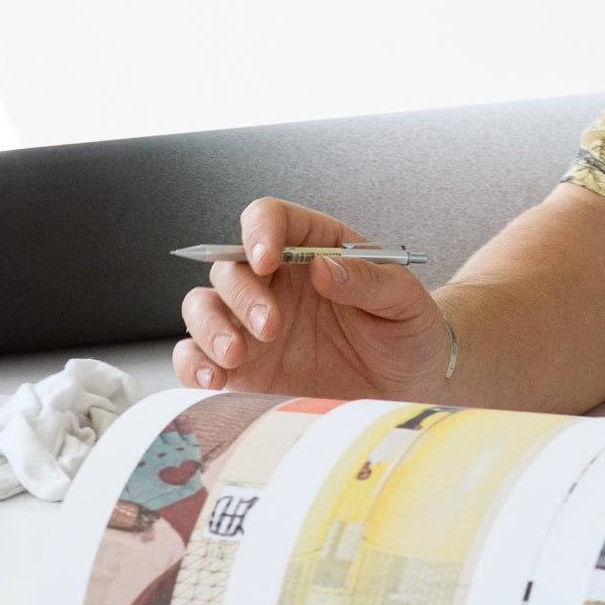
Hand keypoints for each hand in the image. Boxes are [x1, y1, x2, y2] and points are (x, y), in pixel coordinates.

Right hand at [174, 197, 452, 402]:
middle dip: (242, 293)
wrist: (411, 387)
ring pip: (202, 307)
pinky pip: (198, 357)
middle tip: (270, 327)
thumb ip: (368, 279)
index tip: (267, 260)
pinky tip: (212, 379)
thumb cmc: (409, 331)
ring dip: (209, 327)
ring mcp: (253, 325)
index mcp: (311, 247)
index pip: (269, 218)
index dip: (260, 232)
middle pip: (230, 265)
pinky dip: (193, 364)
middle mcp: (275, 282)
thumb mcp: (405, 300)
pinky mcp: (243, 369)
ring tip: (235, 356)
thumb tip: (322, 268)